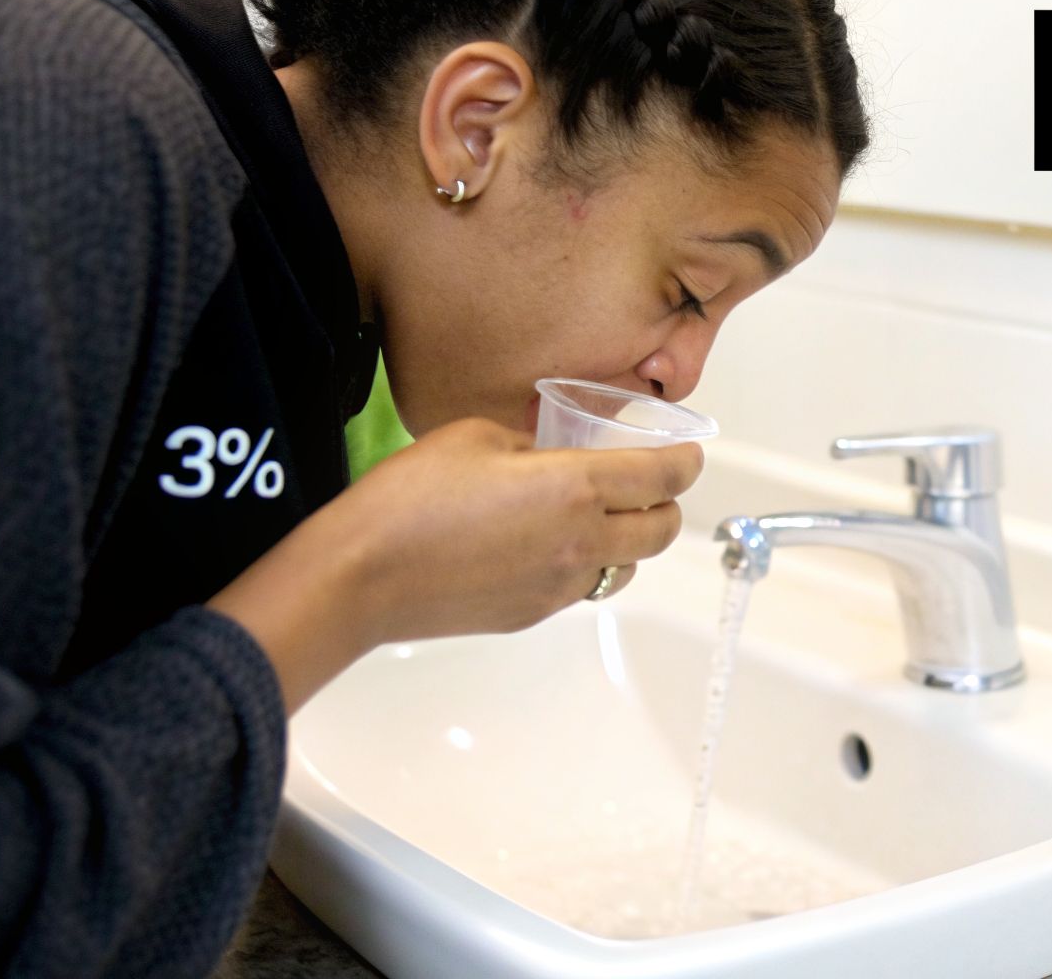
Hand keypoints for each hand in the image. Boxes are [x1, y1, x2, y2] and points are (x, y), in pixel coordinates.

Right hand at [208, 418, 703, 710]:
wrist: (362, 577)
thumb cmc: (409, 499)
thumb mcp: (475, 437)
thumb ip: (529, 443)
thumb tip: (546, 454)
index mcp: (575, 488)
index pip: (660, 477)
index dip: (684, 463)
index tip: (688, 454)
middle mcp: (581, 542)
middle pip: (660, 531)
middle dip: (668, 505)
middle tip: (655, 486)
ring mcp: (560, 586)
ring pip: (624, 566)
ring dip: (628, 541)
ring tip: (602, 518)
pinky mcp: (533, 614)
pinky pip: (581, 587)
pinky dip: (584, 564)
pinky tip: (550, 545)